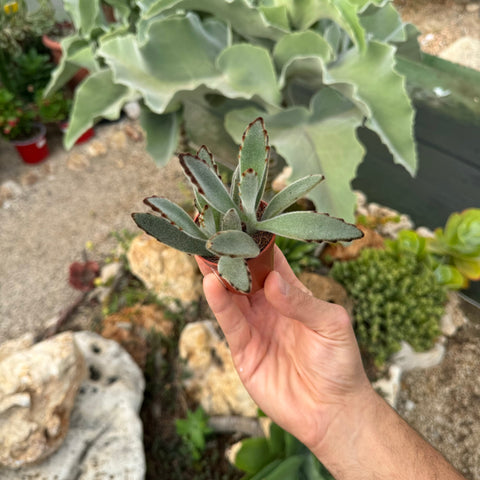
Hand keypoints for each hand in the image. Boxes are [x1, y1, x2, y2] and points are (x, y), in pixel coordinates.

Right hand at [201, 246, 373, 453]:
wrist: (332, 411)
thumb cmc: (340, 363)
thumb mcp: (330, 324)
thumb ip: (301, 302)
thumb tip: (272, 281)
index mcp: (292, 293)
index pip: (270, 261)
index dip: (257, 241)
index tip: (243, 220)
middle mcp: (269, 306)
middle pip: (244, 274)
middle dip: (229, 254)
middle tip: (212, 230)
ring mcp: (254, 326)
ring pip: (230, 294)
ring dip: (216, 273)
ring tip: (203, 249)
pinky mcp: (243, 349)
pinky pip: (229, 322)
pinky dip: (218, 303)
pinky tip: (209, 283)